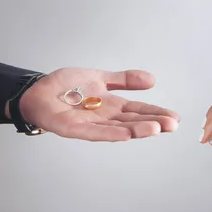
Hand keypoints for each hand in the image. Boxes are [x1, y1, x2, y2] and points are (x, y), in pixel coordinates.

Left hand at [13, 68, 179, 141]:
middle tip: (173, 125)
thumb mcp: (100, 77)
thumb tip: (152, 80)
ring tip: (156, 129)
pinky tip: (126, 134)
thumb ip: (124, 80)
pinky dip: (110, 133)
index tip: (175, 117)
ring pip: (118, 128)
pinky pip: (94, 133)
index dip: (156, 113)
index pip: (138, 110)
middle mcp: (104, 117)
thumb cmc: (65, 86)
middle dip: (153, 123)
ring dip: (137, 129)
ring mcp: (90, 125)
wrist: (37, 89)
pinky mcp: (73, 129)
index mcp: (111, 105)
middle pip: (132, 121)